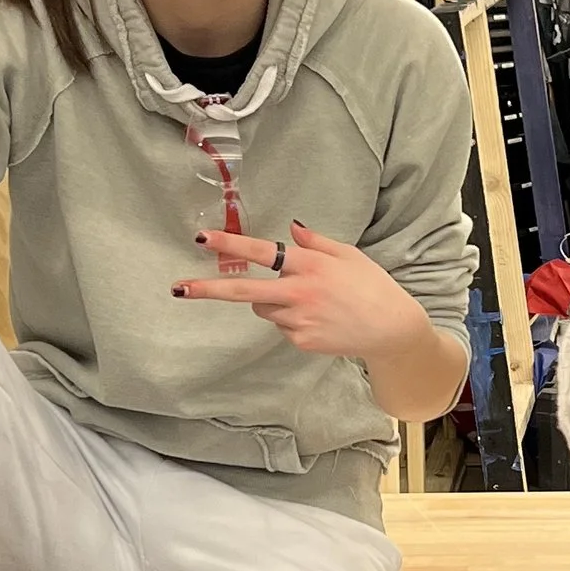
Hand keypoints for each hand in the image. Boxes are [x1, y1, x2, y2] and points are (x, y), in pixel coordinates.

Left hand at [176, 223, 458, 409]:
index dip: (229, 245)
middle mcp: (298, 292)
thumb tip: (290, 230)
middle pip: (243, 291)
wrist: (390, 329)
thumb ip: (315, 242)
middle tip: (178, 288)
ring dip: (273, 302)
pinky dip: (292, 321)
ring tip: (311, 302)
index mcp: (309, 265)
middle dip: (208, 289)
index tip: (202, 239)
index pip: (260, 252)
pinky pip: (282, 326)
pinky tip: (320, 319)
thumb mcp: (348, 254)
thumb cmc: (372, 286)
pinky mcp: (300, 340)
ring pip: (264, 308)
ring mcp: (297, 319)